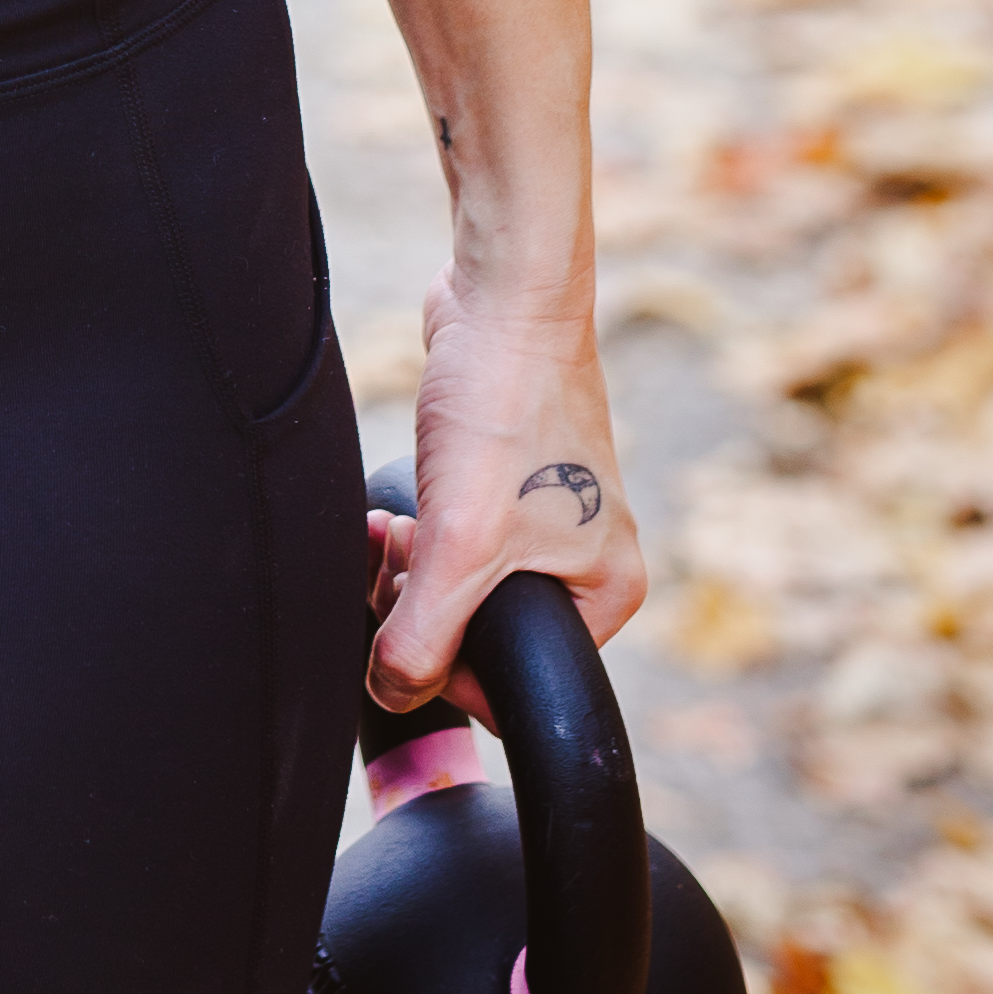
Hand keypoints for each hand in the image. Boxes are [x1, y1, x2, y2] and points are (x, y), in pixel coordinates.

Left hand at [368, 265, 643, 713]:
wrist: (499, 298)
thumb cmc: (503, 407)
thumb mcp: (461, 540)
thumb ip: (425, 634)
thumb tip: (393, 695)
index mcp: (606, 594)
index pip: (515, 681)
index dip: (447, 663)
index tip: (407, 615)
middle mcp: (584, 564)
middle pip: (480, 635)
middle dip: (419, 609)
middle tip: (392, 564)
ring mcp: (543, 523)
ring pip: (457, 588)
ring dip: (407, 572)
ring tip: (386, 532)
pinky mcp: (502, 486)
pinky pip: (450, 543)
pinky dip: (414, 534)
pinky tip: (387, 513)